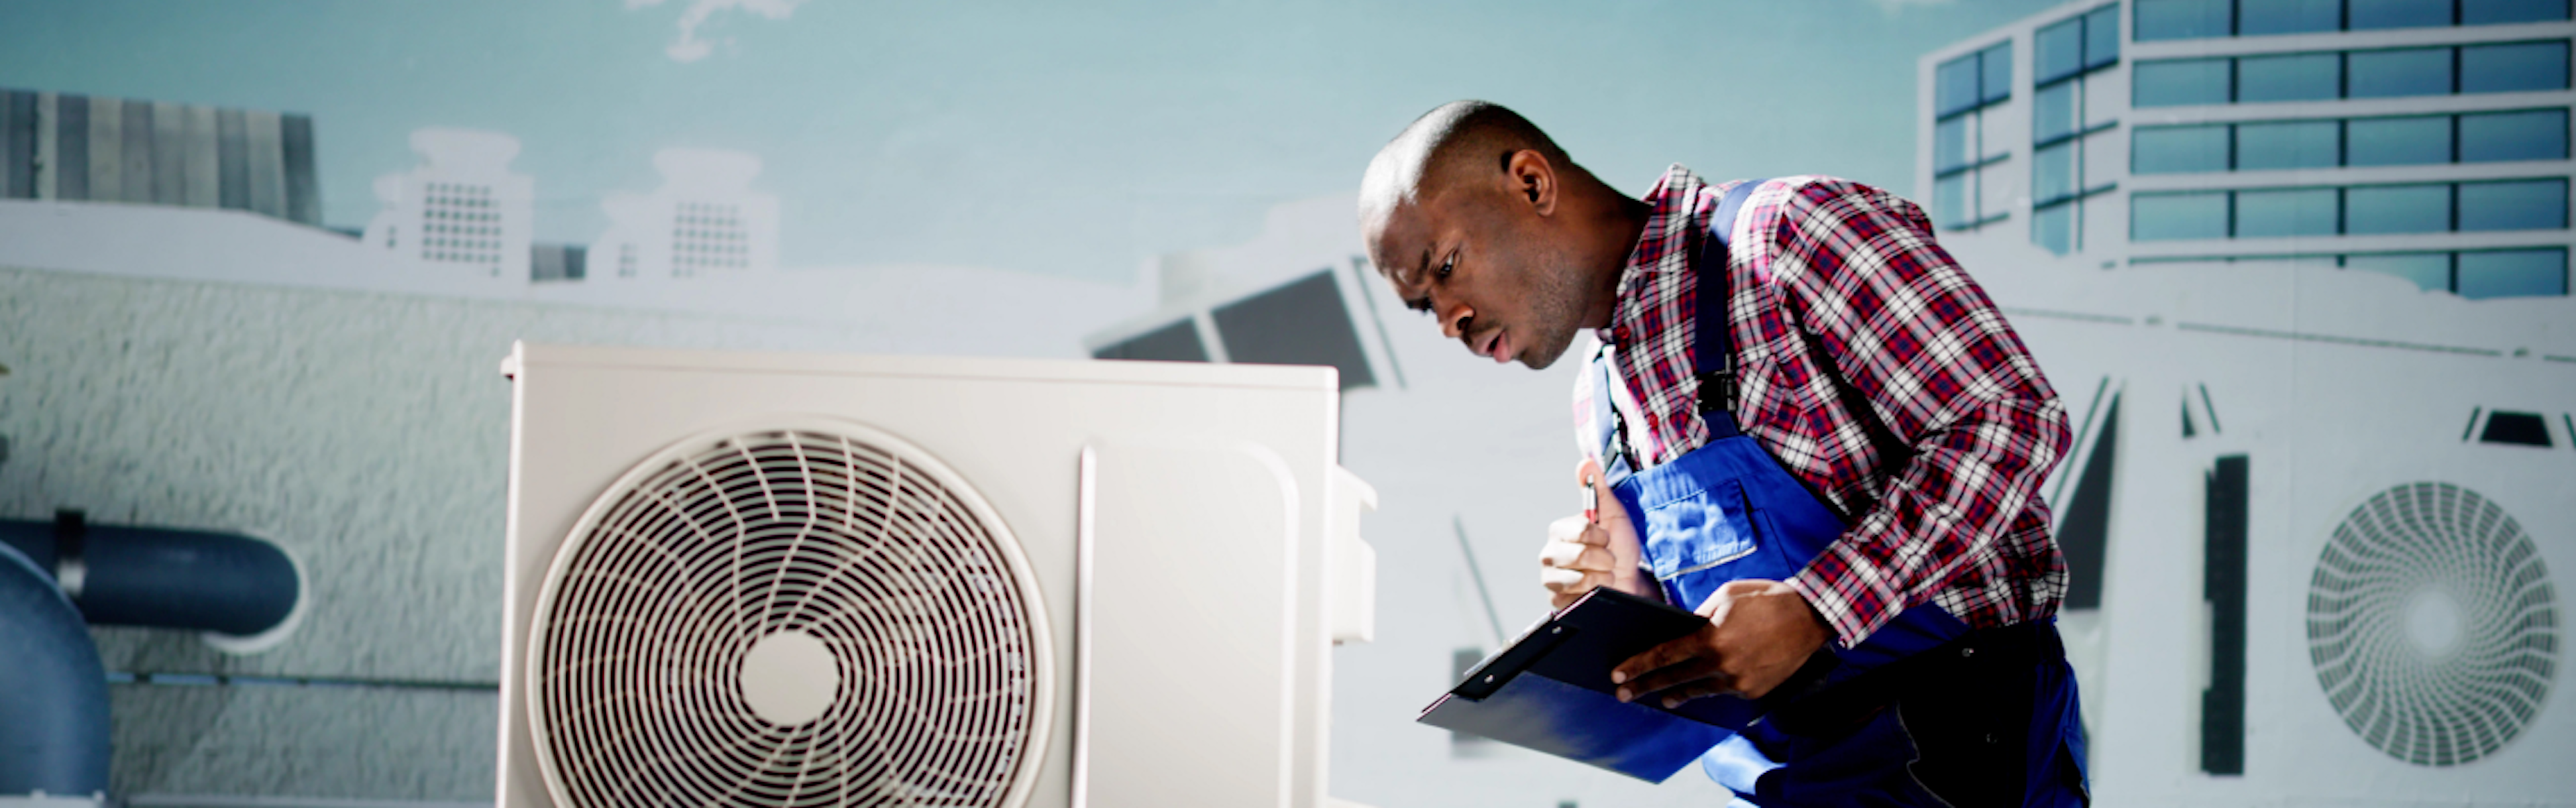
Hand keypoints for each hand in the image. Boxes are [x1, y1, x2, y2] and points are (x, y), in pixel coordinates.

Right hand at [1539, 459, 1650, 609]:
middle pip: (1581, 555)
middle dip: (1605, 559)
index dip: (1603, 537)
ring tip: (1604, 576)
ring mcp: (1550, 579)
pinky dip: (1592, 595)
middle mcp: (1549, 553)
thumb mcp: (1613, 515)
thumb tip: (1586, 462)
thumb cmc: (1619, 547)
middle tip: (1609, 560)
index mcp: (1560, 530)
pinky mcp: (1555, 602)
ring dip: (1602, 578)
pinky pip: (1575, 599)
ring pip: (1579, 579)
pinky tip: (1594, 592)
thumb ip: (1598, 489)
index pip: (1582, 530)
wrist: (1628, 583)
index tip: (1609, 539)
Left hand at [1610, 579, 1829, 705]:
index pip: (1665, 655)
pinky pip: (1723, 692)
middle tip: (1623, 693)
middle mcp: (1723, 665)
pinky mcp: (1753, 691)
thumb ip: (1698, 619)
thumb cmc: (1765, 599)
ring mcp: (1739, 682)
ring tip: (1660, 697)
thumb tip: (1679, 633)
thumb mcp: (1724, 597)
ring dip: (1676, 693)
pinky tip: (1698, 689)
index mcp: (1711, 638)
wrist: (1809, 617)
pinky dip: (1710, 688)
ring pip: (1699, 690)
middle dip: (1645, 686)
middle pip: (1675, 679)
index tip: (1618, 674)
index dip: (1638, 665)